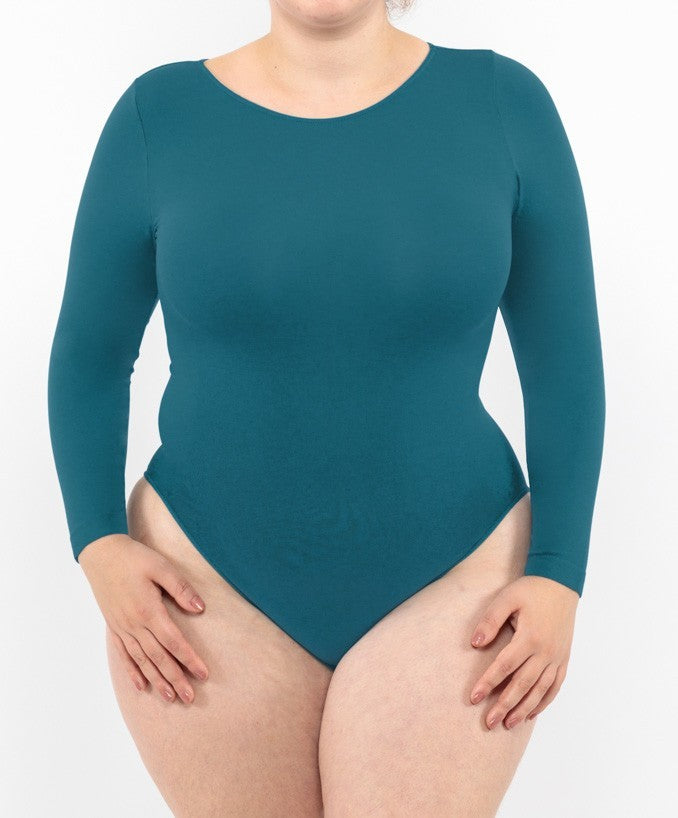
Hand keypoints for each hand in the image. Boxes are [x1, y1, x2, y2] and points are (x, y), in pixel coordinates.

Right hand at [78, 533, 208, 703]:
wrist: (101, 553)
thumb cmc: (134, 557)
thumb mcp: (162, 567)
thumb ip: (181, 589)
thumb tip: (200, 608)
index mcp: (149, 610)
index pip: (174, 642)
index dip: (190, 659)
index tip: (203, 674)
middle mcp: (135, 624)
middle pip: (159, 658)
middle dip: (176, 679)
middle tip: (190, 698)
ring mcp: (122, 628)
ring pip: (142, 661)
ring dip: (157, 681)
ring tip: (171, 698)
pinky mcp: (114, 627)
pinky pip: (123, 655)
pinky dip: (133, 672)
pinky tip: (141, 686)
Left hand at [468, 575, 578, 728]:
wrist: (560, 584)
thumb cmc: (530, 590)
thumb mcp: (506, 599)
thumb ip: (490, 620)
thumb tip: (475, 643)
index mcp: (530, 637)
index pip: (504, 666)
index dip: (488, 683)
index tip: (474, 698)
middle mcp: (546, 652)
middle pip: (522, 685)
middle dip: (504, 705)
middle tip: (489, 722)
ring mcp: (557, 657)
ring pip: (540, 690)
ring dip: (524, 709)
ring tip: (508, 724)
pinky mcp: (564, 659)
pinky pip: (555, 686)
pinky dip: (544, 702)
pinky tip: (532, 713)